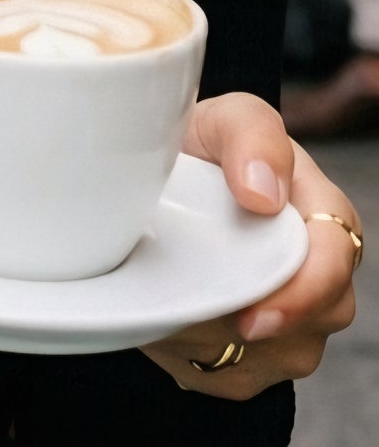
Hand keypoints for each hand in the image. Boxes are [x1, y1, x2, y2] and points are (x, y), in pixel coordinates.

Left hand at [141, 94, 358, 398]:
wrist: (163, 184)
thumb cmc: (205, 146)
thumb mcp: (225, 118)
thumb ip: (252, 134)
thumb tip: (263, 192)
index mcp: (323, 214)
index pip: (333, 262)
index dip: (300, 296)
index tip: (252, 315)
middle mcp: (318, 274)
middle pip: (305, 325)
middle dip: (246, 325)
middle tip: (190, 309)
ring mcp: (292, 322)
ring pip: (266, 358)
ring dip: (210, 336)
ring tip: (167, 294)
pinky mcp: (257, 357)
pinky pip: (233, 376)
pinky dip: (193, 355)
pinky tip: (168, 316)